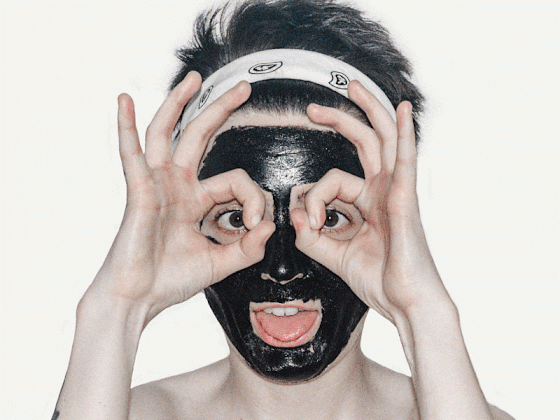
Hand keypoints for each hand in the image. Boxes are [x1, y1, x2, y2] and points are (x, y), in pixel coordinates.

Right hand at [87, 72, 274, 321]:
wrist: (140, 299)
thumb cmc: (170, 280)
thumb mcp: (220, 262)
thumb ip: (248, 247)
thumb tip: (268, 226)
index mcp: (196, 200)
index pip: (235, 180)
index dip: (253, 198)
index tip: (256, 223)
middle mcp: (177, 186)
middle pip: (200, 135)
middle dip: (221, 108)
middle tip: (243, 88)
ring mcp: (157, 184)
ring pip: (167, 132)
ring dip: (179, 103)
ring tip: (194, 79)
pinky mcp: (139, 191)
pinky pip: (131, 154)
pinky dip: (126, 127)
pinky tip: (124, 101)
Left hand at [291, 81, 450, 321]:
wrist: (406, 304)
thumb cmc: (380, 282)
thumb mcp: (336, 256)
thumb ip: (313, 237)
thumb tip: (295, 217)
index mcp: (370, 202)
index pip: (333, 179)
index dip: (312, 196)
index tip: (305, 221)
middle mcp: (385, 191)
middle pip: (364, 142)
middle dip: (340, 120)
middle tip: (312, 108)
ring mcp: (397, 192)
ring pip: (382, 140)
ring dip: (368, 110)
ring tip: (351, 85)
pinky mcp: (406, 200)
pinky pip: (405, 160)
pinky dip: (404, 134)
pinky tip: (401, 110)